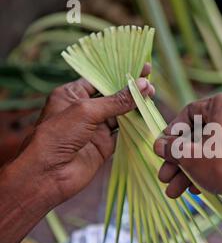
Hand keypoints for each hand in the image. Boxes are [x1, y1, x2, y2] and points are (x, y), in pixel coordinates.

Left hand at [12, 64, 154, 208]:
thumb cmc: (58, 136)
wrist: (47, 174)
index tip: (141, 67)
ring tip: (152, 97)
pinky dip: (136, 127)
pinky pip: (123, 134)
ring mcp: (95, 129)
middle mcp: (84, 110)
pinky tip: (148, 117)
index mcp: (72, 95)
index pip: (100, 79)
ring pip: (120, 114)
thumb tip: (143, 86)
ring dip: (135, 107)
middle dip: (131, 90)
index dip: (120, 73)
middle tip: (151, 83)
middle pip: (113, 96)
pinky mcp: (104, 146)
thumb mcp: (87, 111)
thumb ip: (117, 100)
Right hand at [154, 90, 221, 223]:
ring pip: (211, 150)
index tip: (162, 148)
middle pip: (199, 135)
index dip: (172, 132)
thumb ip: (172, 148)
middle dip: (179, 160)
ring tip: (174, 192)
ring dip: (190, 170)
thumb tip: (159, 145)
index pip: (190, 112)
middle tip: (164, 176)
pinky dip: (209, 171)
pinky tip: (195, 190)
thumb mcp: (190, 156)